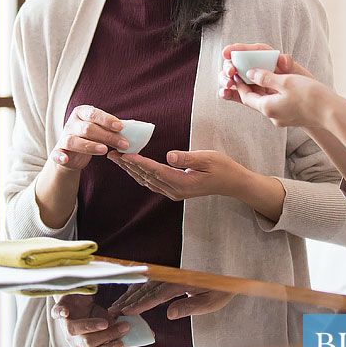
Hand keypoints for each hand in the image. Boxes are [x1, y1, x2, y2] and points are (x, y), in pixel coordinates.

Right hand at [50, 105, 130, 172]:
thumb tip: (134, 129)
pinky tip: (65, 159)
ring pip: (74, 140)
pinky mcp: (58, 151)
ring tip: (104, 150)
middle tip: (124, 144)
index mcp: (81, 113)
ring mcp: (64, 137)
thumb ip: (112, 128)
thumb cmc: (91, 137)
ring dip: (89, 145)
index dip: (107, 120)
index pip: (94, 114)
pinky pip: (56, 153)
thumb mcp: (100, 130)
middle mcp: (71, 123)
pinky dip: (60, 156)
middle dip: (107, 136)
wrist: (72, 154)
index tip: (121, 127)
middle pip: (88, 128)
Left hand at [50, 293, 129, 346]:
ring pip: (74, 330)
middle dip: (107, 336)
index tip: (121, 344)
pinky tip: (66, 312)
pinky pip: (56, 313)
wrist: (78, 298)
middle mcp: (72, 339)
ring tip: (105, 323)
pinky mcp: (58, 310)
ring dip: (91, 326)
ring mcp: (64, 325)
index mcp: (82, 346)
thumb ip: (112, 329)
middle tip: (124, 327)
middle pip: (88, 342)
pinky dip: (60, 313)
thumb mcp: (106, 323)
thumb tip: (123, 334)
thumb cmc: (93, 315)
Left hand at [107, 149, 246, 200]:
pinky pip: (153, 183)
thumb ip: (187, 158)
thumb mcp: (208, 158)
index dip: (139, 162)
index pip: (155, 171)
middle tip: (112, 154)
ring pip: (147, 181)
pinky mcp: (175, 191)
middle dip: (128, 165)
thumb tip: (169, 156)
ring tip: (117, 159)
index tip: (124, 154)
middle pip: (146, 177)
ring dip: (131, 170)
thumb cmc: (222, 168)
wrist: (232, 183)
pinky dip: (140, 175)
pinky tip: (132, 168)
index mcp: (182, 183)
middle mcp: (175, 190)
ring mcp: (174, 192)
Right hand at [107, 281, 235, 319]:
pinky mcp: (170, 273)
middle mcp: (172, 276)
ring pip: (145, 284)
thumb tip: (169, 314)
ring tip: (117, 305)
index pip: (158, 295)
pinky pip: (150, 280)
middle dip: (129, 300)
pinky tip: (129, 294)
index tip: (127, 311)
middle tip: (114, 311)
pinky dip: (138, 287)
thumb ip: (189, 307)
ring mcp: (170, 273)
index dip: (141, 304)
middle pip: (146, 288)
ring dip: (130, 294)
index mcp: (182, 283)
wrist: (229, 268)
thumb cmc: (222, 288)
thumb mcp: (211, 301)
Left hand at [220, 46, 328, 127]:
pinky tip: (280, 87)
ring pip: (267, 103)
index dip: (240, 85)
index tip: (237, 73)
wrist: (332, 113)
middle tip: (248, 73)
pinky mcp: (293, 118)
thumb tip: (250, 73)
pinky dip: (275, 96)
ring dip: (264, 91)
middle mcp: (273, 116)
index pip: (246, 96)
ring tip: (264, 77)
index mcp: (267, 107)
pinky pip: (278, 106)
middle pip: (255, 101)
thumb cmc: (310, 96)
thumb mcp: (285, 81)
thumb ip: (266, 77)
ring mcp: (283, 119)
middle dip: (251, 88)